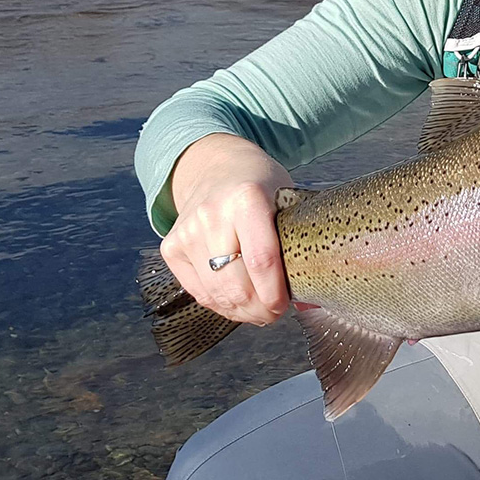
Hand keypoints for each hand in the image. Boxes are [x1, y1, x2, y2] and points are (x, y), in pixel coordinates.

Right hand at [158, 133, 294, 325]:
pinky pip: (198, 293)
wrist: (216, 167)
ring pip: (216, 294)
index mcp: (247, 198)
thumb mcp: (287, 200)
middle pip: (235, 284)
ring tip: (258, 311)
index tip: (284, 306)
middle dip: (259, 309)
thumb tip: (308, 301)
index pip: (261, 260)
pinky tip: (237, 304)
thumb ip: (297, 244)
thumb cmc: (260, 186)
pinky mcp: (171, 247)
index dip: (273, 293)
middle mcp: (212, 214)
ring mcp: (187, 232)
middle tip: (274, 312)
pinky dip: (220, 306)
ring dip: (241, 312)